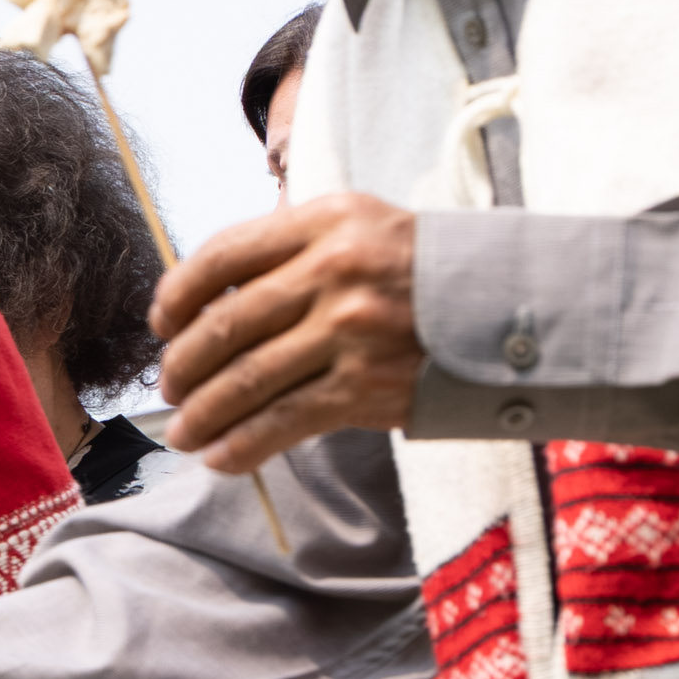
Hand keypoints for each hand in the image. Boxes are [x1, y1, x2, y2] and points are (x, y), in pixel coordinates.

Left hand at [157, 191, 418, 475]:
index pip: (223, 256)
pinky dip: (239, 445)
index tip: (162, 324)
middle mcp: (336, 270)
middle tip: (172, 389)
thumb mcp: (362, 231)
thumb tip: (206, 304)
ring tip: (183, 432)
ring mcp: (351, 330)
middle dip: (182, 367)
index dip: (177, 296)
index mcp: (327, 221)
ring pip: (244, 380)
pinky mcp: (366, 386)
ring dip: (201, 414)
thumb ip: (291, 252)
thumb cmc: (421, 273)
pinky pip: (281, 422)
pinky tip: (219, 458)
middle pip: (224, 326)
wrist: (515, 309)